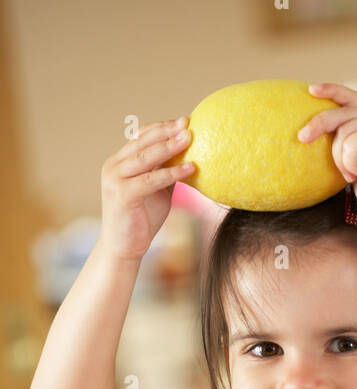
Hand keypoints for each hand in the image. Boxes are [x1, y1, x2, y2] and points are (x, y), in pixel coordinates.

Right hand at [98, 117, 194, 261]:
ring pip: (146, 158)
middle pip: (143, 142)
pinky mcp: (122, 195)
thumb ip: (166, 172)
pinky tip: (190, 169)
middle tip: (188, 123)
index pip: (140, 137)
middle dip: (167, 131)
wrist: (124, 248)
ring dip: (170, 147)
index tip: (184, 121)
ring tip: (190, 139)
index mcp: (120, 162)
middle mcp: (114, 166)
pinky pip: (150, 180)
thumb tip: (190, 156)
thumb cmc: (142, 219)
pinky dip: (171, 173)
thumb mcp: (156, 190)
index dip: (162, 127)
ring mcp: (115, 179)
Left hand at [298, 83, 356, 219]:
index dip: (332, 91)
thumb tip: (318, 135)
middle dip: (318, 124)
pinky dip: (349, 163)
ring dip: (340, 159)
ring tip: (352, 175)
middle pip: (340, 112)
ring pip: (342, 133)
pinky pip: (349, 144)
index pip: (351, 98)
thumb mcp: (355, 162)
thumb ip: (346, 144)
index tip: (311, 90)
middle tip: (302, 137)